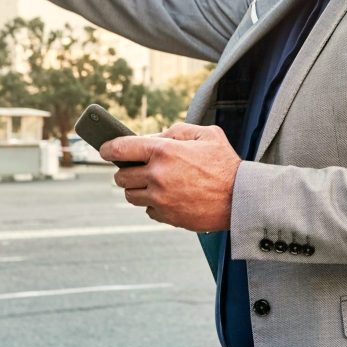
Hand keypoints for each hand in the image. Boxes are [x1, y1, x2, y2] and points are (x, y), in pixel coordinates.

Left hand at [105, 123, 239, 230]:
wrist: (241, 199)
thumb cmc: (226, 164)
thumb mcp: (207, 134)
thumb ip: (178, 130)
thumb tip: (156, 136)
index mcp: (164, 150)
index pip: (121, 148)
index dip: (108, 148)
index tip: (104, 149)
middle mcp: (157, 175)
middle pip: (121, 176)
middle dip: (125, 171)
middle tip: (137, 168)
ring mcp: (160, 198)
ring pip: (131, 195)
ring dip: (137, 189)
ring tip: (154, 183)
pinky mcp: (166, 216)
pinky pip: (148, 210)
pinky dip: (154, 204)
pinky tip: (169, 197)